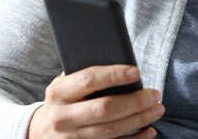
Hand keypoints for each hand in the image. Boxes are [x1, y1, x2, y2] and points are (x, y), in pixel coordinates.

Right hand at [28, 65, 163, 138]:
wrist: (40, 133)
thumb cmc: (61, 102)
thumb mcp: (63, 85)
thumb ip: (85, 76)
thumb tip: (122, 65)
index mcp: (58, 93)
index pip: (88, 80)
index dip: (114, 75)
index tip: (136, 72)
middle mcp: (63, 117)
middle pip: (104, 109)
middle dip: (134, 101)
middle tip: (155, 94)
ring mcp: (72, 138)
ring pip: (111, 130)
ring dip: (139, 119)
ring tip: (158, 109)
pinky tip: (150, 130)